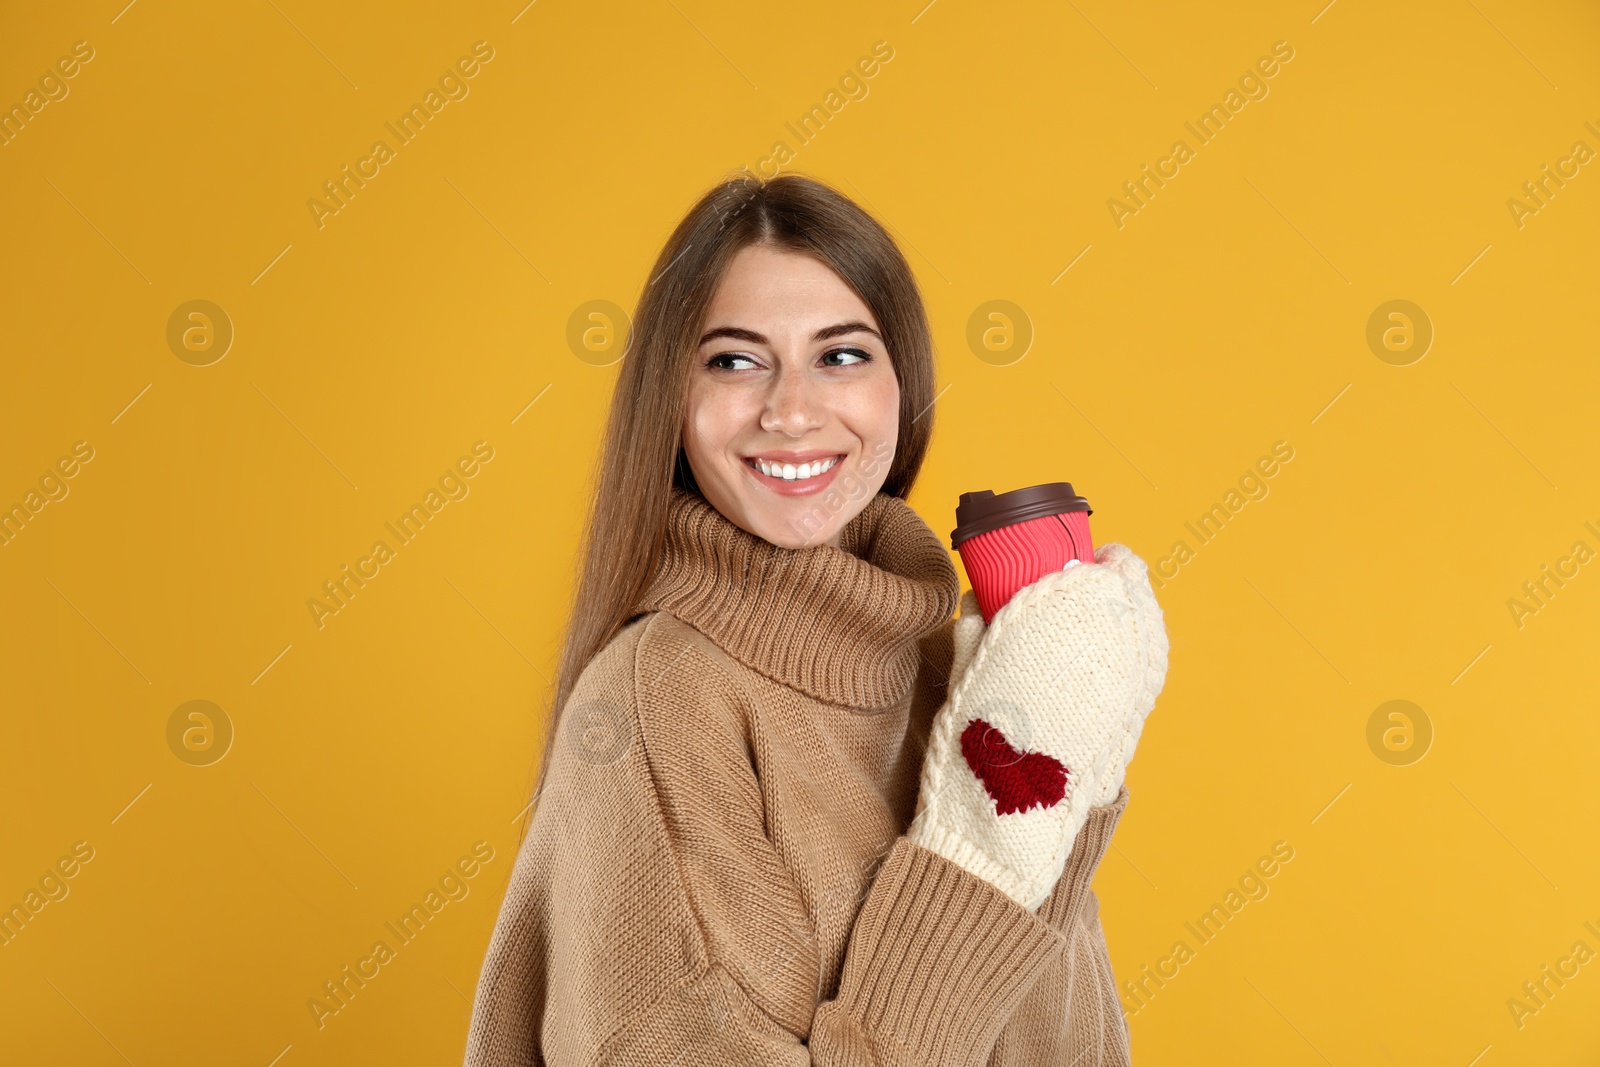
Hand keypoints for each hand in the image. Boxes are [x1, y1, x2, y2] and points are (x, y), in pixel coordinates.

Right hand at [909, 544, 1168, 910]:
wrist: (1006, 811)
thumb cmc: (975, 739)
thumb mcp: (965, 670)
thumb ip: (975, 628)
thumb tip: (977, 599)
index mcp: (1056, 625)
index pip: (1099, 573)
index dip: (1102, 560)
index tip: (1090, 556)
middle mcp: (1103, 649)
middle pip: (1131, 594)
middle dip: (1121, 579)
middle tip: (1105, 572)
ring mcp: (1125, 686)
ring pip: (1147, 630)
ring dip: (1136, 611)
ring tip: (1120, 605)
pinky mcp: (1133, 719)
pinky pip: (1148, 670)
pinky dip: (1143, 651)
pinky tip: (1130, 650)